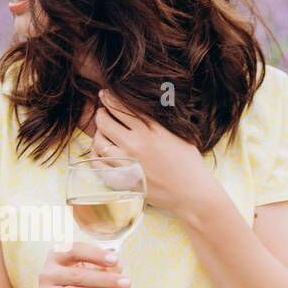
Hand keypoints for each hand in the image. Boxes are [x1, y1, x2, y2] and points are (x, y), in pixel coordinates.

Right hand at [36, 242, 130, 287]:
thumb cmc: (75, 283)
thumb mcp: (87, 271)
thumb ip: (102, 267)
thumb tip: (117, 268)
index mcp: (57, 256)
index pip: (75, 250)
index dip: (95, 255)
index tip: (115, 260)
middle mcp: (47, 273)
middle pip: (78, 275)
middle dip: (105, 279)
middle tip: (126, 284)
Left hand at [92, 88, 213, 217]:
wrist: (192, 193)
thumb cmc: (189, 164)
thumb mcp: (179, 133)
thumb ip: (159, 120)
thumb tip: (145, 105)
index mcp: (152, 129)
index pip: (122, 106)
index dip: (110, 97)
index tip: (106, 94)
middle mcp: (137, 143)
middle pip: (105, 121)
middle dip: (101, 113)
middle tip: (103, 112)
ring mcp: (127, 162)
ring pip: (99, 141)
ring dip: (98, 133)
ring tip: (103, 131)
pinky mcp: (123, 179)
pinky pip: (99, 164)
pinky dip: (96, 155)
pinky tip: (101, 151)